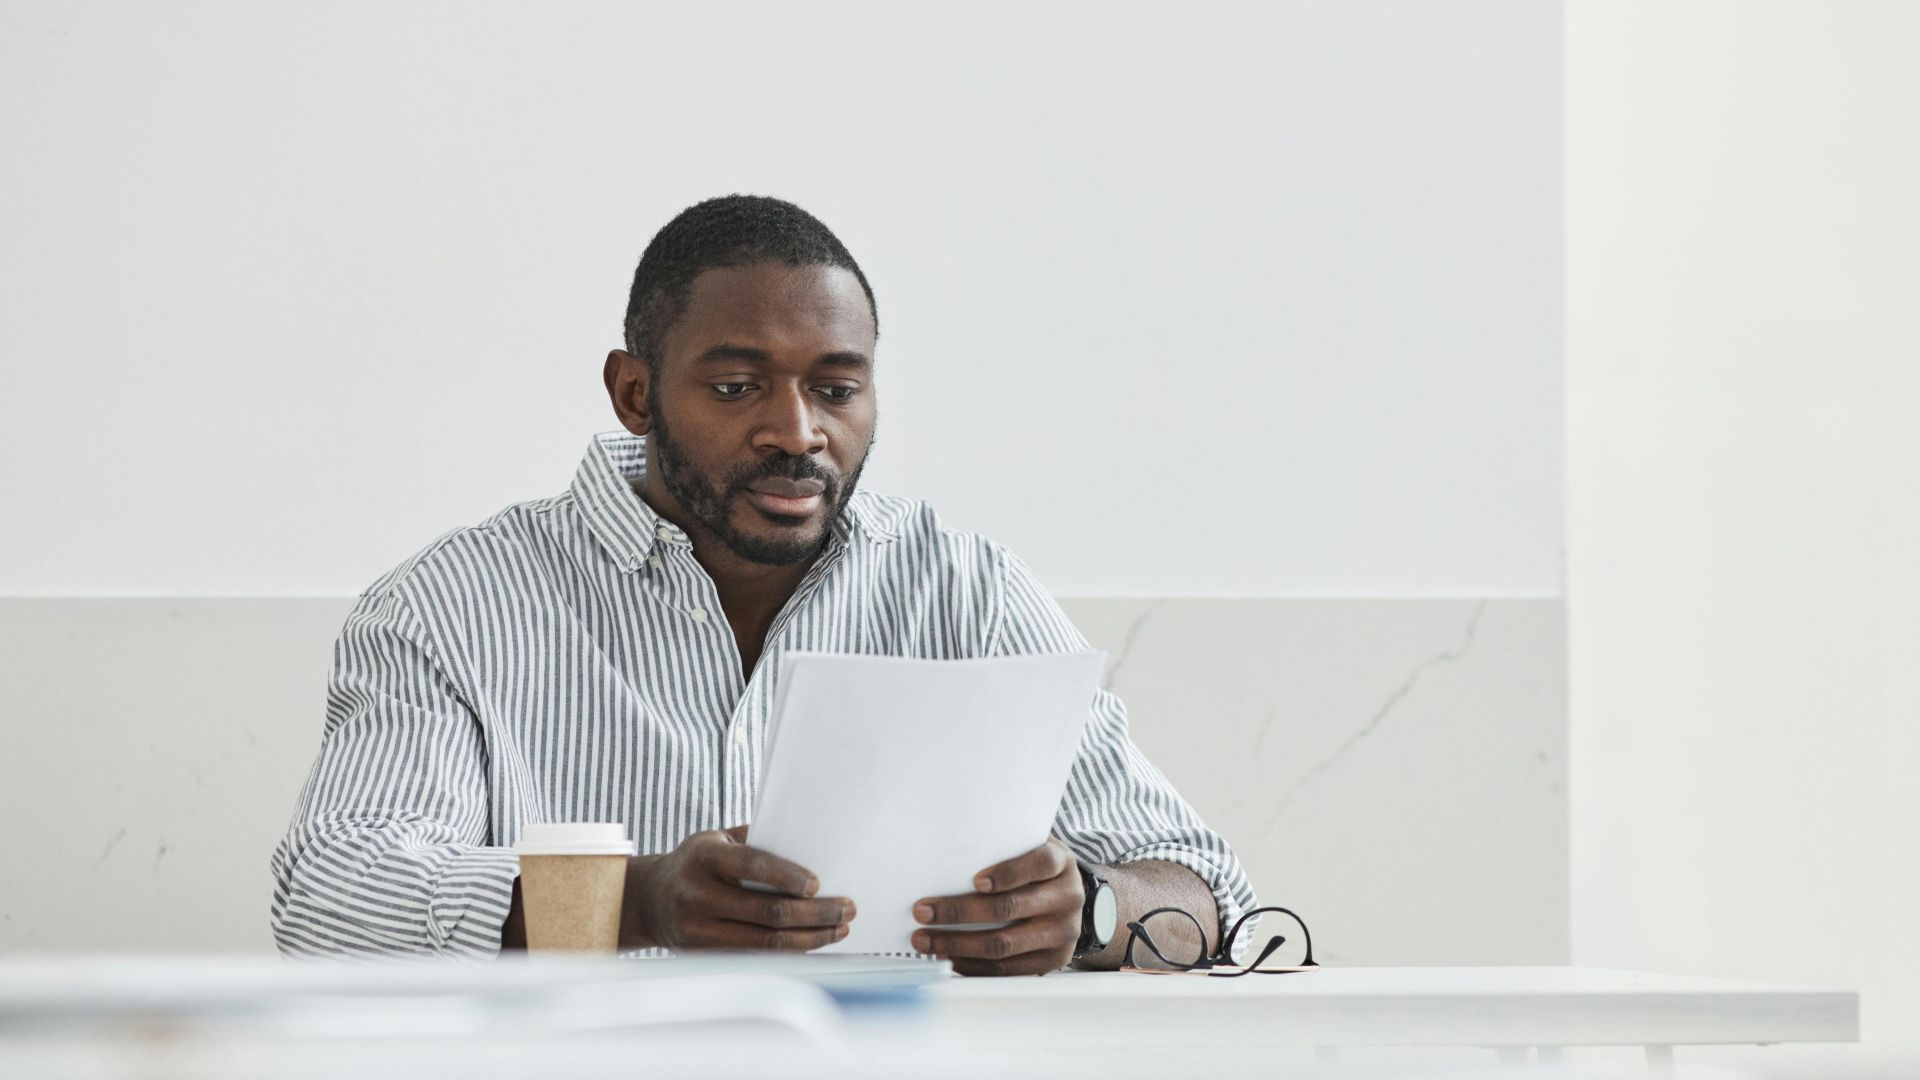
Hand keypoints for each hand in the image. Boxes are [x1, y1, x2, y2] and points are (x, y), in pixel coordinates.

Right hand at [627, 824, 854, 951]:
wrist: (649, 899)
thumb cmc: (697, 862)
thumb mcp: (716, 839)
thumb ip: (756, 840)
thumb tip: (810, 845)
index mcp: (704, 856)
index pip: (751, 865)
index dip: (787, 876)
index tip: (818, 884)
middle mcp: (696, 893)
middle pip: (766, 911)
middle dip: (815, 913)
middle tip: (846, 908)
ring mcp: (698, 929)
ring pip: (765, 942)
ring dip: (810, 937)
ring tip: (839, 929)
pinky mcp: (703, 954)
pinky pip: (755, 957)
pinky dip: (789, 952)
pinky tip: (812, 942)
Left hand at [911, 837, 1082, 975]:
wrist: (1069, 898)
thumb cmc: (1036, 869)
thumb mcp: (1029, 848)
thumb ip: (1001, 848)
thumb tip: (943, 855)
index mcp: (1061, 864)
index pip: (1039, 864)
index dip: (1008, 873)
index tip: (975, 881)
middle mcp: (1067, 898)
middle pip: (1010, 908)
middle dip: (959, 912)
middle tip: (923, 911)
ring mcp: (1063, 933)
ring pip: (1004, 944)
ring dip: (958, 944)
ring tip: (925, 940)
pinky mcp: (1053, 961)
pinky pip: (1008, 970)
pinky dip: (973, 965)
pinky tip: (949, 957)